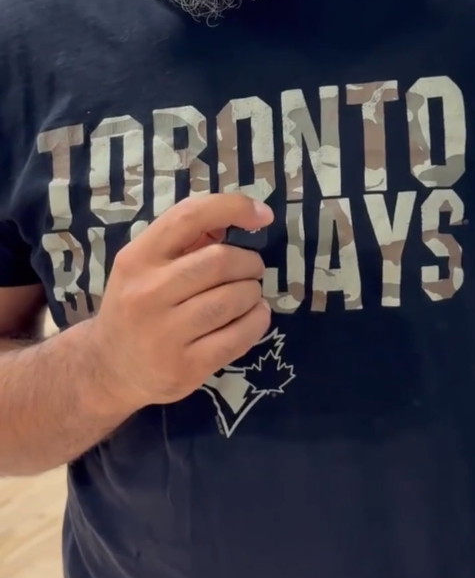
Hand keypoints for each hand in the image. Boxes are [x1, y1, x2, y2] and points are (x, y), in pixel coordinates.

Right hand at [84, 194, 272, 410]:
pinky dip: (257, 321)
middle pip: (220, 261)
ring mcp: (165, 334)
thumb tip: (242, 215)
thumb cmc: (136, 307)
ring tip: (248, 296)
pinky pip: (239, 337)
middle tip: (251, 270)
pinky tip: (253, 317)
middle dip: (250, 262)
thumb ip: (186, 241)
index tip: (262, 215)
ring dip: (253, 293)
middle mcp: (147, 293)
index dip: (232, 208)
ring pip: (234, 299)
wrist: (108, 370)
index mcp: (137, 258)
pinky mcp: (185, 367)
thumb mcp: (144, 267)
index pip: (189, 217)